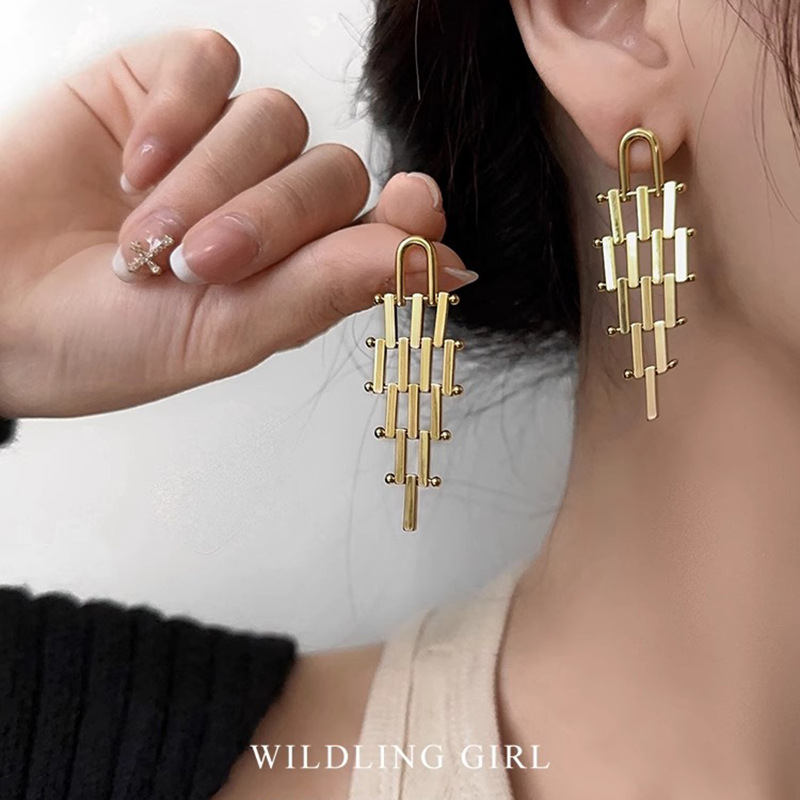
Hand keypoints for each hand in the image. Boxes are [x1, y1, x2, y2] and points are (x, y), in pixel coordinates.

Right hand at [0, 29, 476, 418]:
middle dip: (271, 220)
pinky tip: (131, 166)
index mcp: (297, 269)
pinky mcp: (162, 89)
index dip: (407, 217)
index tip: (417, 210)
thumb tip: (448, 269)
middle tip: (200, 264)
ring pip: (276, 120)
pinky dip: (178, 115)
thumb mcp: (226, 332)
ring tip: (143, 236)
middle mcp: (270, 203)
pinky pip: (211, 66)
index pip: (385, 225)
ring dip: (209, 182)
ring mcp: (219, 144)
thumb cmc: (102, 339)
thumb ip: (332, 291)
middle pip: (333, 173)